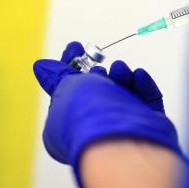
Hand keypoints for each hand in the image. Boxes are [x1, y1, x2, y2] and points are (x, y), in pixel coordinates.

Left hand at [33, 42, 186, 186]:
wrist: (124, 140)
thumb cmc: (89, 117)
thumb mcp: (66, 88)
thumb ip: (58, 75)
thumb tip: (42, 67)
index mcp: (66, 125)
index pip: (67, 90)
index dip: (70, 66)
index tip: (76, 47)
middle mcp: (93, 127)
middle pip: (98, 91)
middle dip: (99, 73)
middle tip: (99, 65)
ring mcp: (121, 126)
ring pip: (123, 94)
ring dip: (121, 76)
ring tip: (120, 68)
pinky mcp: (146, 125)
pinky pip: (146, 100)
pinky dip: (143, 86)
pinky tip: (138, 76)